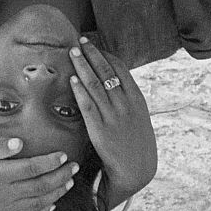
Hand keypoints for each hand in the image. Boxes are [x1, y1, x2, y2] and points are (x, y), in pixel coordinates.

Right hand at [0, 137, 77, 210]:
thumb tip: (20, 143)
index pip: (31, 169)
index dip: (50, 162)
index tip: (63, 155)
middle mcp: (1, 194)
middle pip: (39, 186)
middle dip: (60, 176)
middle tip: (74, 166)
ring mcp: (2, 209)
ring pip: (37, 203)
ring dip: (57, 193)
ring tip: (69, 182)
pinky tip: (52, 205)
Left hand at [68, 37, 156, 202]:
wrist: (137, 169)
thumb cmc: (136, 142)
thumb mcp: (138, 116)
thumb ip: (127, 99)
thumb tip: (115, 82)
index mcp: (136, 98)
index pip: (120, 68)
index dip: (105, 54)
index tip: (93, 45)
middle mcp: (125, 103)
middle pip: (106, 71)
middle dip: (92, 54)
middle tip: (79, 41)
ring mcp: (113, 115)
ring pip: (95, 84)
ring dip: (83, 66)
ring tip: (72, 52)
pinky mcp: (100, 129)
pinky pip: (88, 105)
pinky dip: (79, 90)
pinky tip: (72, 79)